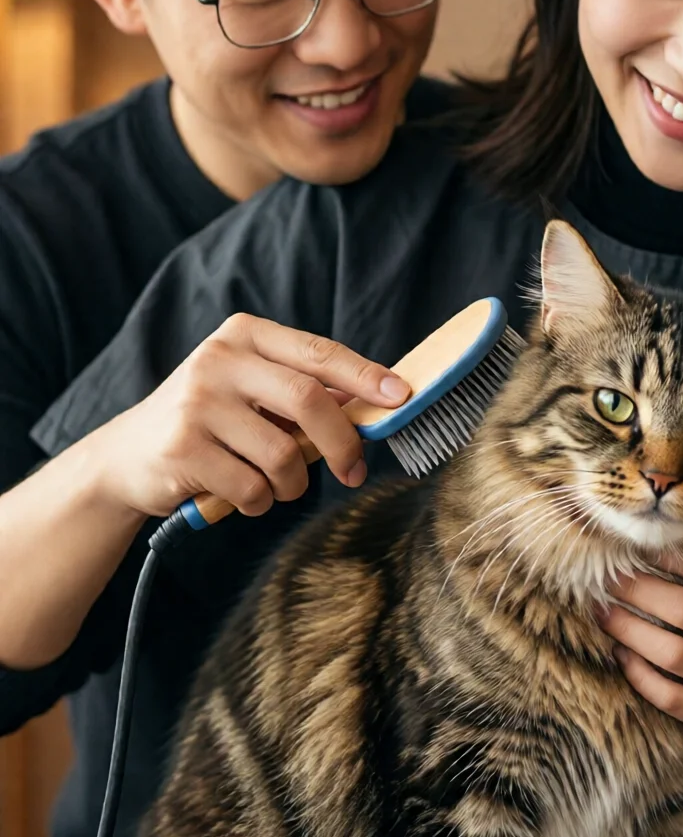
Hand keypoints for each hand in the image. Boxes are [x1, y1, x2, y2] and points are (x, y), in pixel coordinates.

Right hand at [88, 313, 409, 520]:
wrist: (127, 457)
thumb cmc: (209, 423)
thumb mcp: (252, 391)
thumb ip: (304, 391)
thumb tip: (377, 403)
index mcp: (243, 335)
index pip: (318, 353)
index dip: (365, 376)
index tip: (401, 397)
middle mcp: (218, 361)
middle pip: (309, 401)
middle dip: (343, 443)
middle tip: (354, 471)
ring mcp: (197, 404)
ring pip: (284, 455)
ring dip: (293, 484)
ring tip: (275, 484)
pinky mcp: (182, 449)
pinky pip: (252, 487)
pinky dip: (260, 502)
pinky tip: (241, 493)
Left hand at [600, 565, 682, 753]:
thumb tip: (659, 548)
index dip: (668, 561)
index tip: (635, 552)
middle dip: (639, 592)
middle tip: (608, 580)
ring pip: (672, 655)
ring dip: (629, 631)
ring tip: (604, 614)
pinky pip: (668, 697)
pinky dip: (637, 673)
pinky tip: (621, 653)